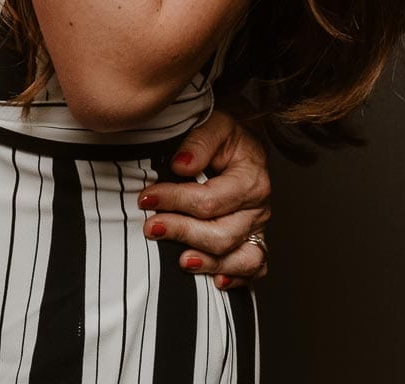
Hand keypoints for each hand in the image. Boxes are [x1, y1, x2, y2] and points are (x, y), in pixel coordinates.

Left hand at [138, 109, 271, 286]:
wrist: (244, 144)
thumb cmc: (227, 136)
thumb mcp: (215, 124)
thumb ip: (199, 142)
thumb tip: (181, 165)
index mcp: (250, 178)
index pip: (209, 200)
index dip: (174, 200)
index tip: (146, 198)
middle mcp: (258, 208)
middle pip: (222, 234)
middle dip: (183, 232)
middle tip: (151, 227)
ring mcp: (258, 228)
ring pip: (239, 258)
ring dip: (208, 262)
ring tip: (180, 261)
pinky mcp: (255, 241)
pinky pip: (254, 268)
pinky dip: (237, 278)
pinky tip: (216, 281)